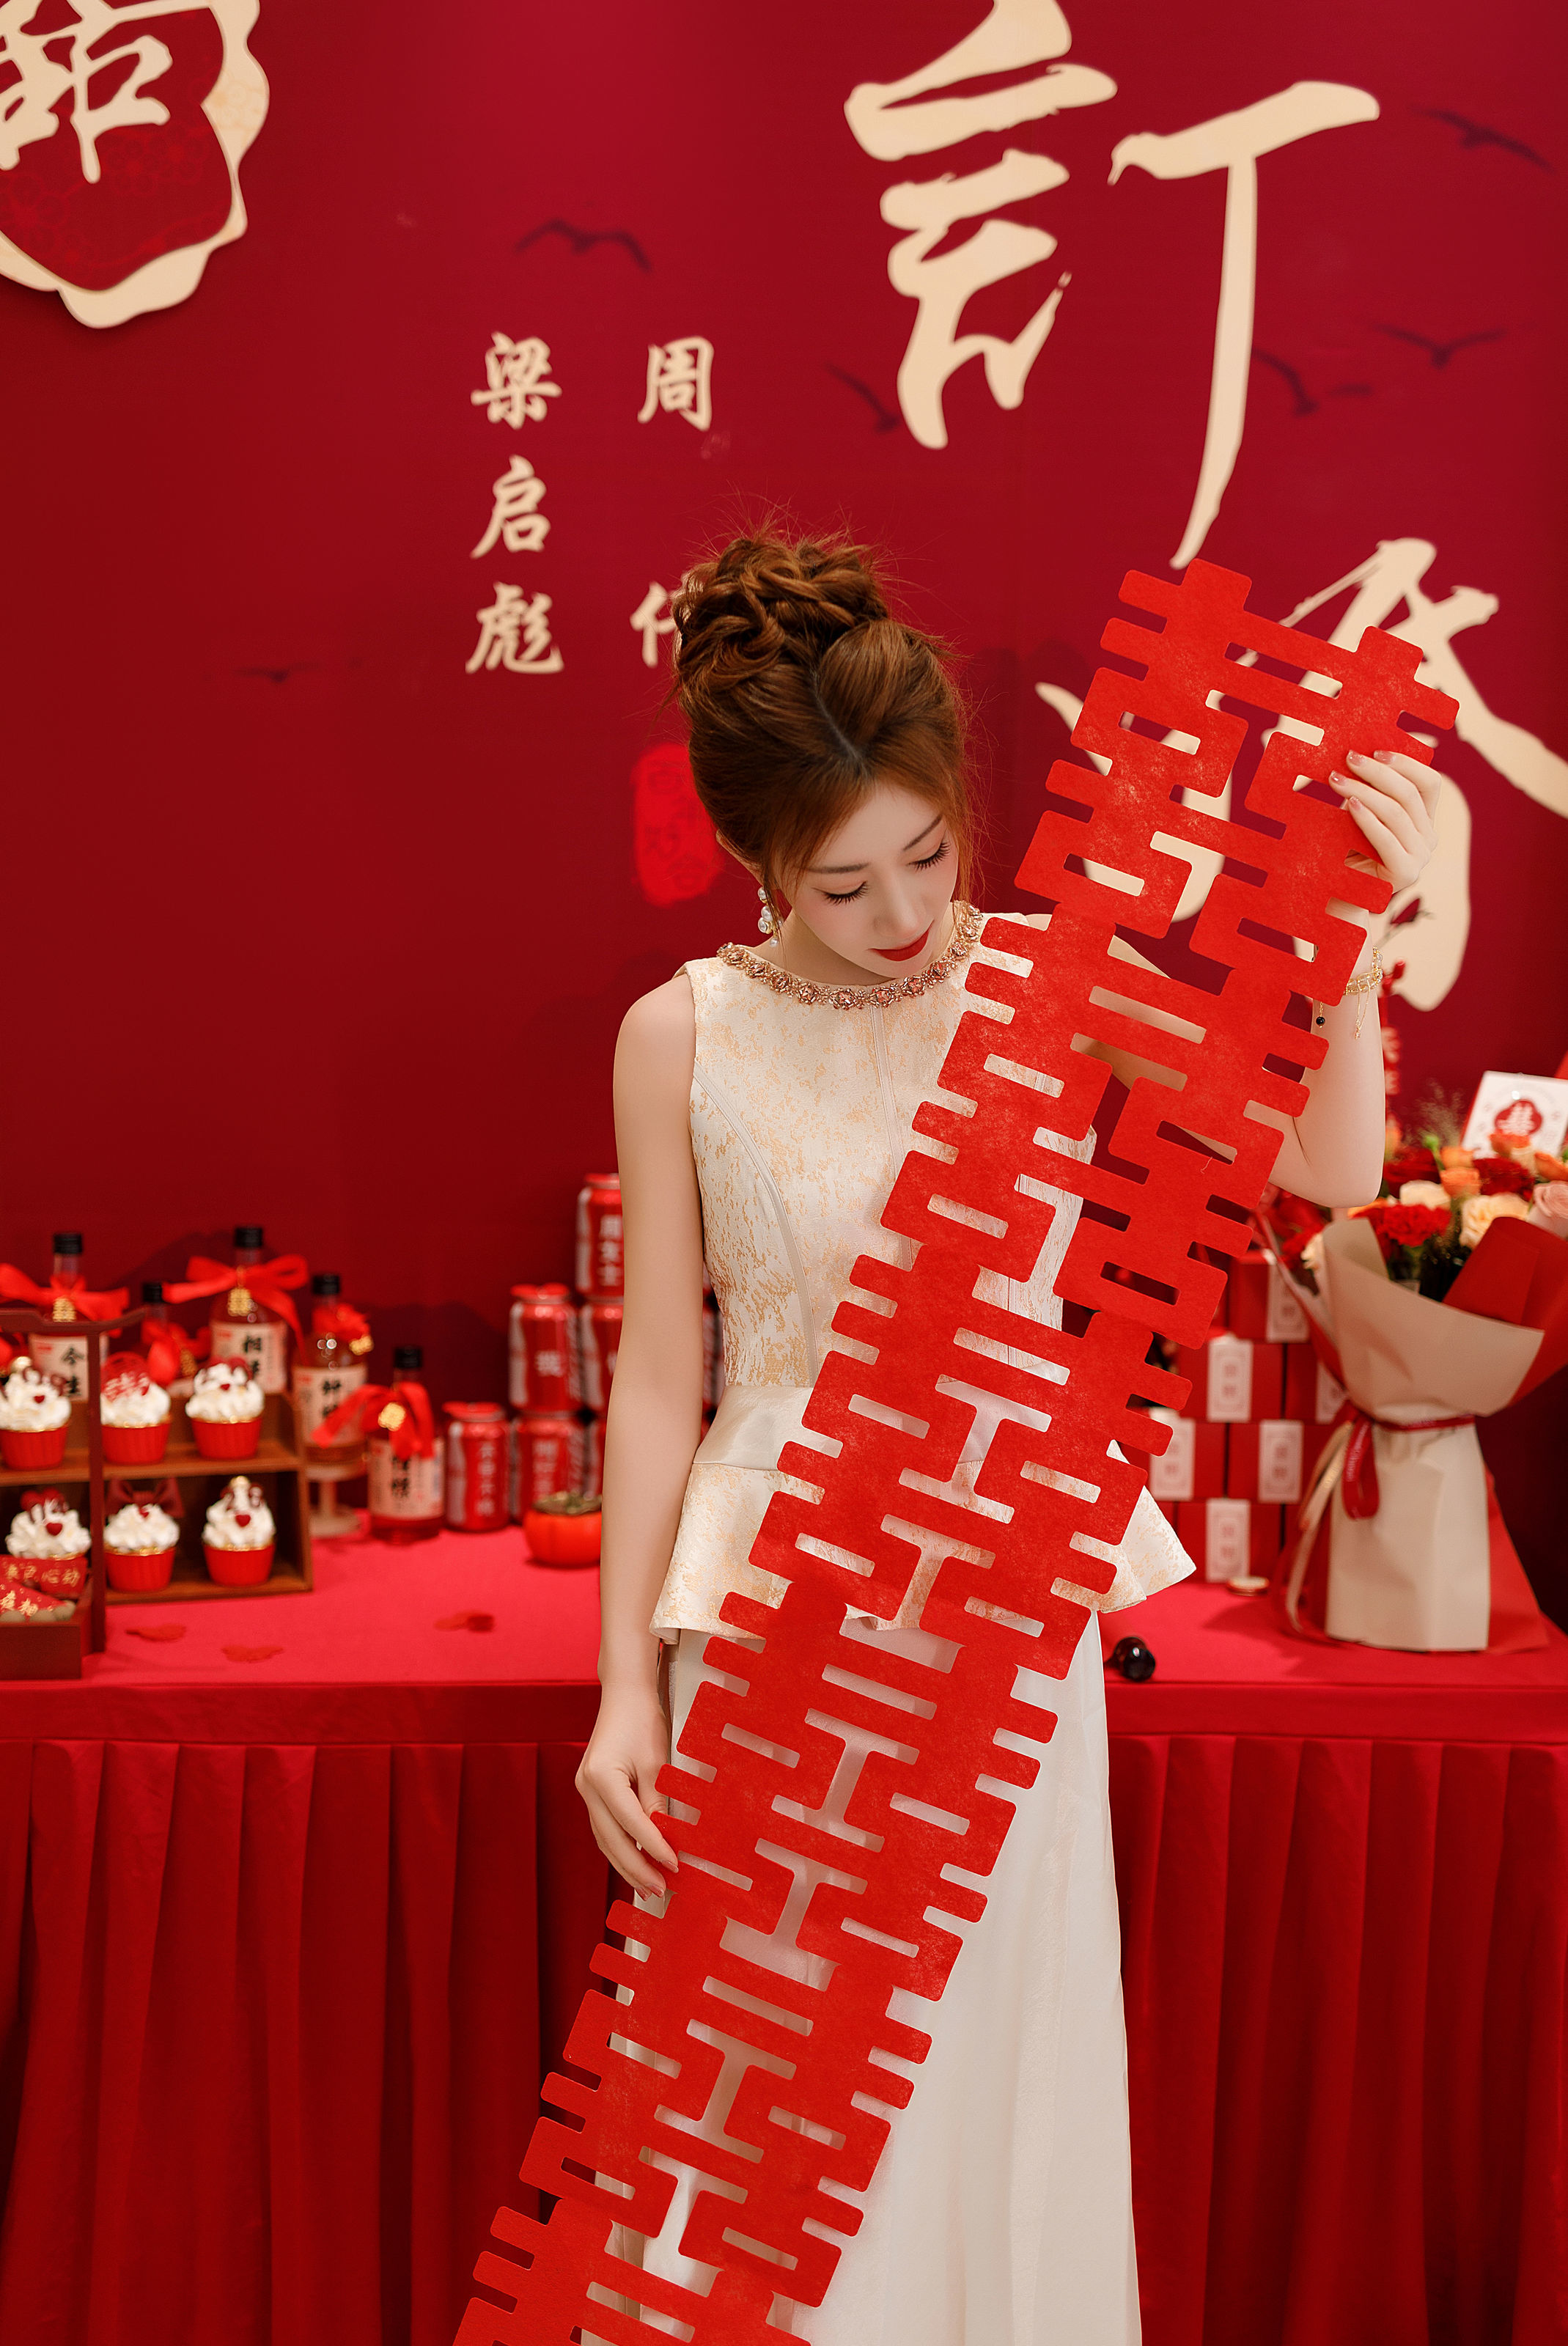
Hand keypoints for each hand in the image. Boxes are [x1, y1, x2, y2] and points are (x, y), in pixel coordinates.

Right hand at [576, 1680, 678, 1897]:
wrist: (624, 1694)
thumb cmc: (642, 1721)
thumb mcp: (656, 1762)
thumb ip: (657, 1803)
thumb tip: (668, 1840)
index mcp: (601, 1777)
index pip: (631, 1823)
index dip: (654, 1848)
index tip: (674, 1867)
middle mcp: (586, 1786)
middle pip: (611, 1839)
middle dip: (636, 1868)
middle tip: (660, 1890)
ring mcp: (585, 1789)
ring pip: (604, 1838)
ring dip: (627, 1863)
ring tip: (649, 1887)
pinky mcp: (591, 1790)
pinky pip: (605, 1827)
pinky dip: (621, 1846)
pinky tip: (636, 1862)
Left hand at [1329, 750, 1439, 894]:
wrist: (1338, 901)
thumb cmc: (1345, 855)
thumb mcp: (1359, 820)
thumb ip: (1367, 796)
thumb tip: (1355, 757)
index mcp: (1424, 822)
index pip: (1429, 784)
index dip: (1406, 763)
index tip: (1376, 750)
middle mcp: (1428, 839)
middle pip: (1410, 794)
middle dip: (1378, 772)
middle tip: (1349, 758)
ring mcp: (1420, 858)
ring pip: (1397, 813)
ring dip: (1364, 791)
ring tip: (1337, 780)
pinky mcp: (1405, 874)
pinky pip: (1387, 839)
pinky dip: (1367, 819)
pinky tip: (1349, 805)